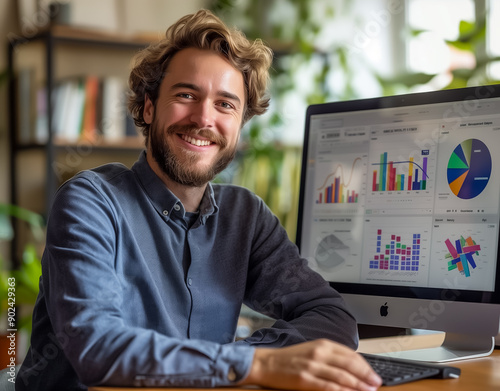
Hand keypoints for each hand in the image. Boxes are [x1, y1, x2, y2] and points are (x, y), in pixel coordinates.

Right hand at [240, 339, 381, 390]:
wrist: (266, 362)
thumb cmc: (289, 359)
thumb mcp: (312, 351)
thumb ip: (330, 356)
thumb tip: (351, 368)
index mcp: (322, 344)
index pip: (350, 354)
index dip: (365, 366)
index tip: (374, 375)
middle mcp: (319, 353)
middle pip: (349, 364)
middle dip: (366, 376)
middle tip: (376, 384)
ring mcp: (312, 366)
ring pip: (342, 376)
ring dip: (358, 385)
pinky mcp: (305, 379)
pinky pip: (328, 386)